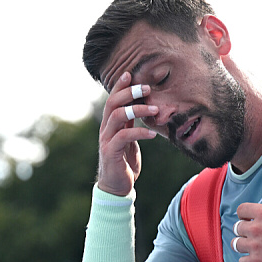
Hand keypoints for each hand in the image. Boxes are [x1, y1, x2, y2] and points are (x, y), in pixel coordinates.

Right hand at [97, 72, 157, 195]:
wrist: (117, 187)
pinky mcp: (111, 152)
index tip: (131, 74)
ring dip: (137, 109)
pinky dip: (139, 132)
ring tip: (155, 109)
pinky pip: (124, 136)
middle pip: (113, 103)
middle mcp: (106, 129)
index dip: (120, 86)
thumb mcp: (129, 139)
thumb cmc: (124, 162)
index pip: (112, 99)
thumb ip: (130, 124)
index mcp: (110, 124)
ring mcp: (106, 140)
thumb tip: (140, 108)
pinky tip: (153, 133)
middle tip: (147, 88)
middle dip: (129, 93)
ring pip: (117, 116)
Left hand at [232, 183, 261, 261]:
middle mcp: (256, 228)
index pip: (241, 210)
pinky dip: (246, 261)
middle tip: (252, 234)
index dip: (244, 214)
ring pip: (236, 244)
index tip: (248, 218)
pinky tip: (253, 259)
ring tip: (250, 246)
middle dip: (244, 230)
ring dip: (242, 244)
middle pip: (237, 228)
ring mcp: (256, 246)